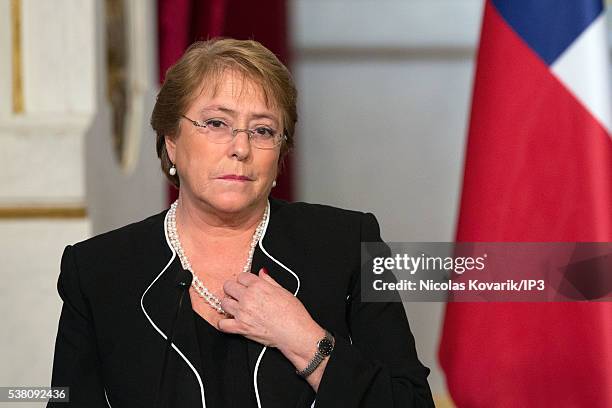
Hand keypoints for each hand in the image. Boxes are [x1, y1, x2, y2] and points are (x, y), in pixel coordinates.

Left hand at [219, 268, 329, 390]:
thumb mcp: (283, 291)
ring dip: (229, 305)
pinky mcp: (241, 328)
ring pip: (224, 303)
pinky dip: (224, 324)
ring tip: (237, 308)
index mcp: (259, 286)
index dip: (244, 281)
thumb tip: (262, 272)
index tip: (246, 285)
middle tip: (239, 295)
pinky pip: (222, 324)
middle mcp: (248, 297)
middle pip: (228, 287)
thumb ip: (269, 281)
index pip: (241, 276)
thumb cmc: (293, 313)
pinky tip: (231, 322)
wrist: (295, 333)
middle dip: (233, 290)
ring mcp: (243, 313)